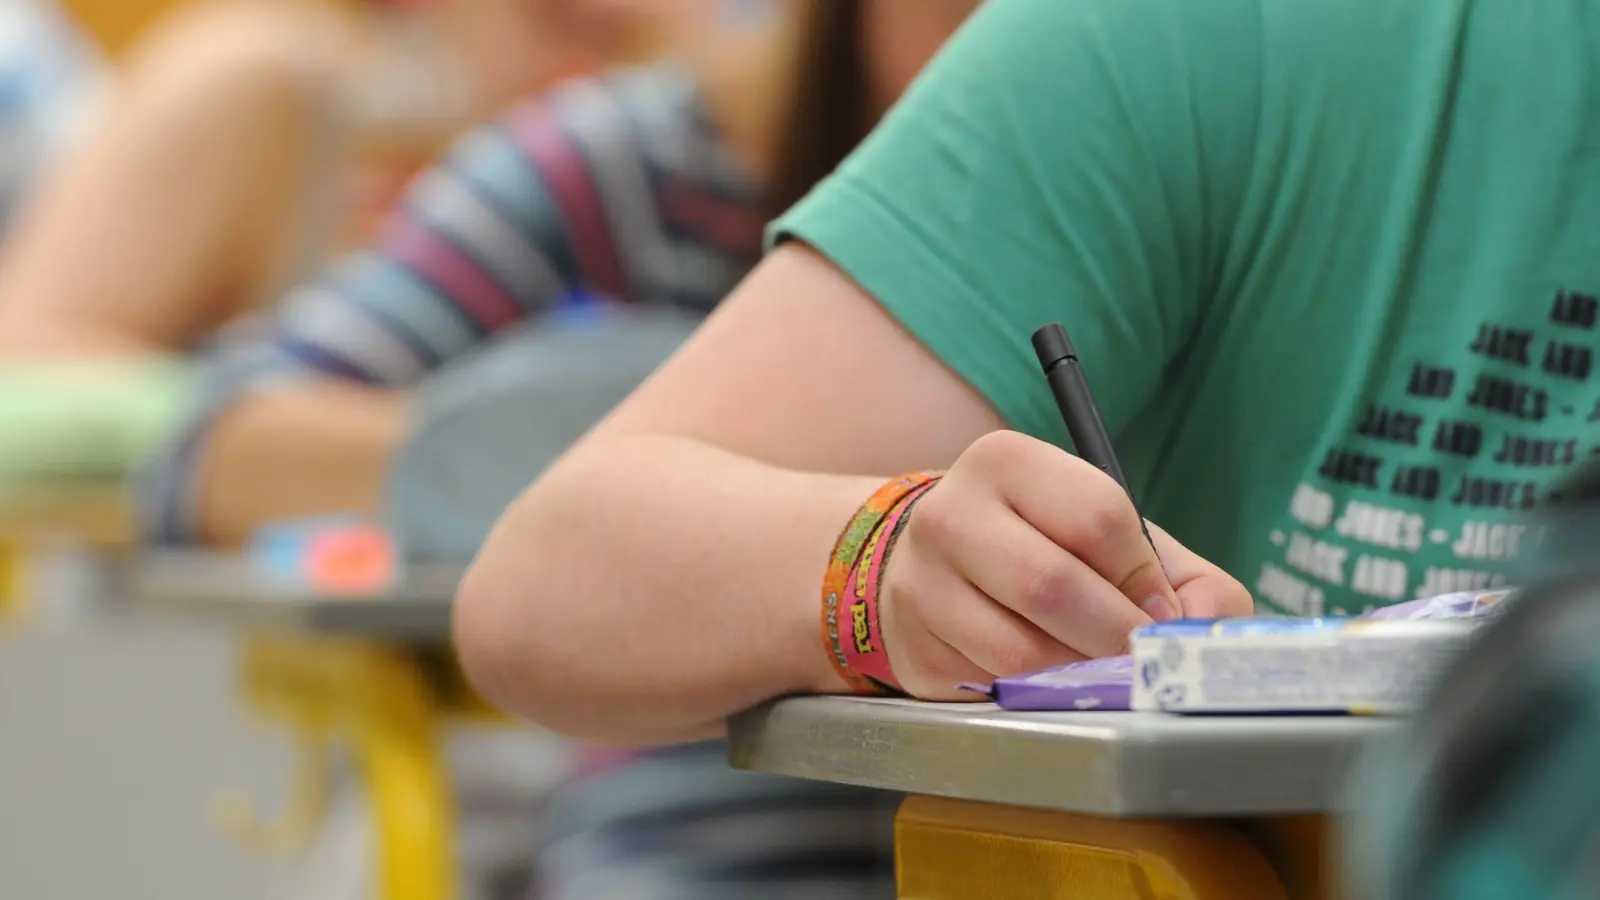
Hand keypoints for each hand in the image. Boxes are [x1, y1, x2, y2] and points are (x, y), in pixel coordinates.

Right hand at [878, 430, 1250, 699]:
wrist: (931, 564)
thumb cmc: (1041, 546)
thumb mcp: (1110, 536)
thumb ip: (1182, 578)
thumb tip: (1203, 632)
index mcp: (1006, 462)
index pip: (1097, 517)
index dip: (1142, 577)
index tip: (1157, 610)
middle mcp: (950, 514)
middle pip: (1051, 585)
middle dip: (1115, 636)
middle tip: (1140, 659)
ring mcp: (920, 584)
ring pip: (1019, 652)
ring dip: (1077, 675)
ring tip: (1093, 670)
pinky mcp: (914, 648)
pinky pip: (991, 688)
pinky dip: (1035, 696)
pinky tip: (1041, 680)